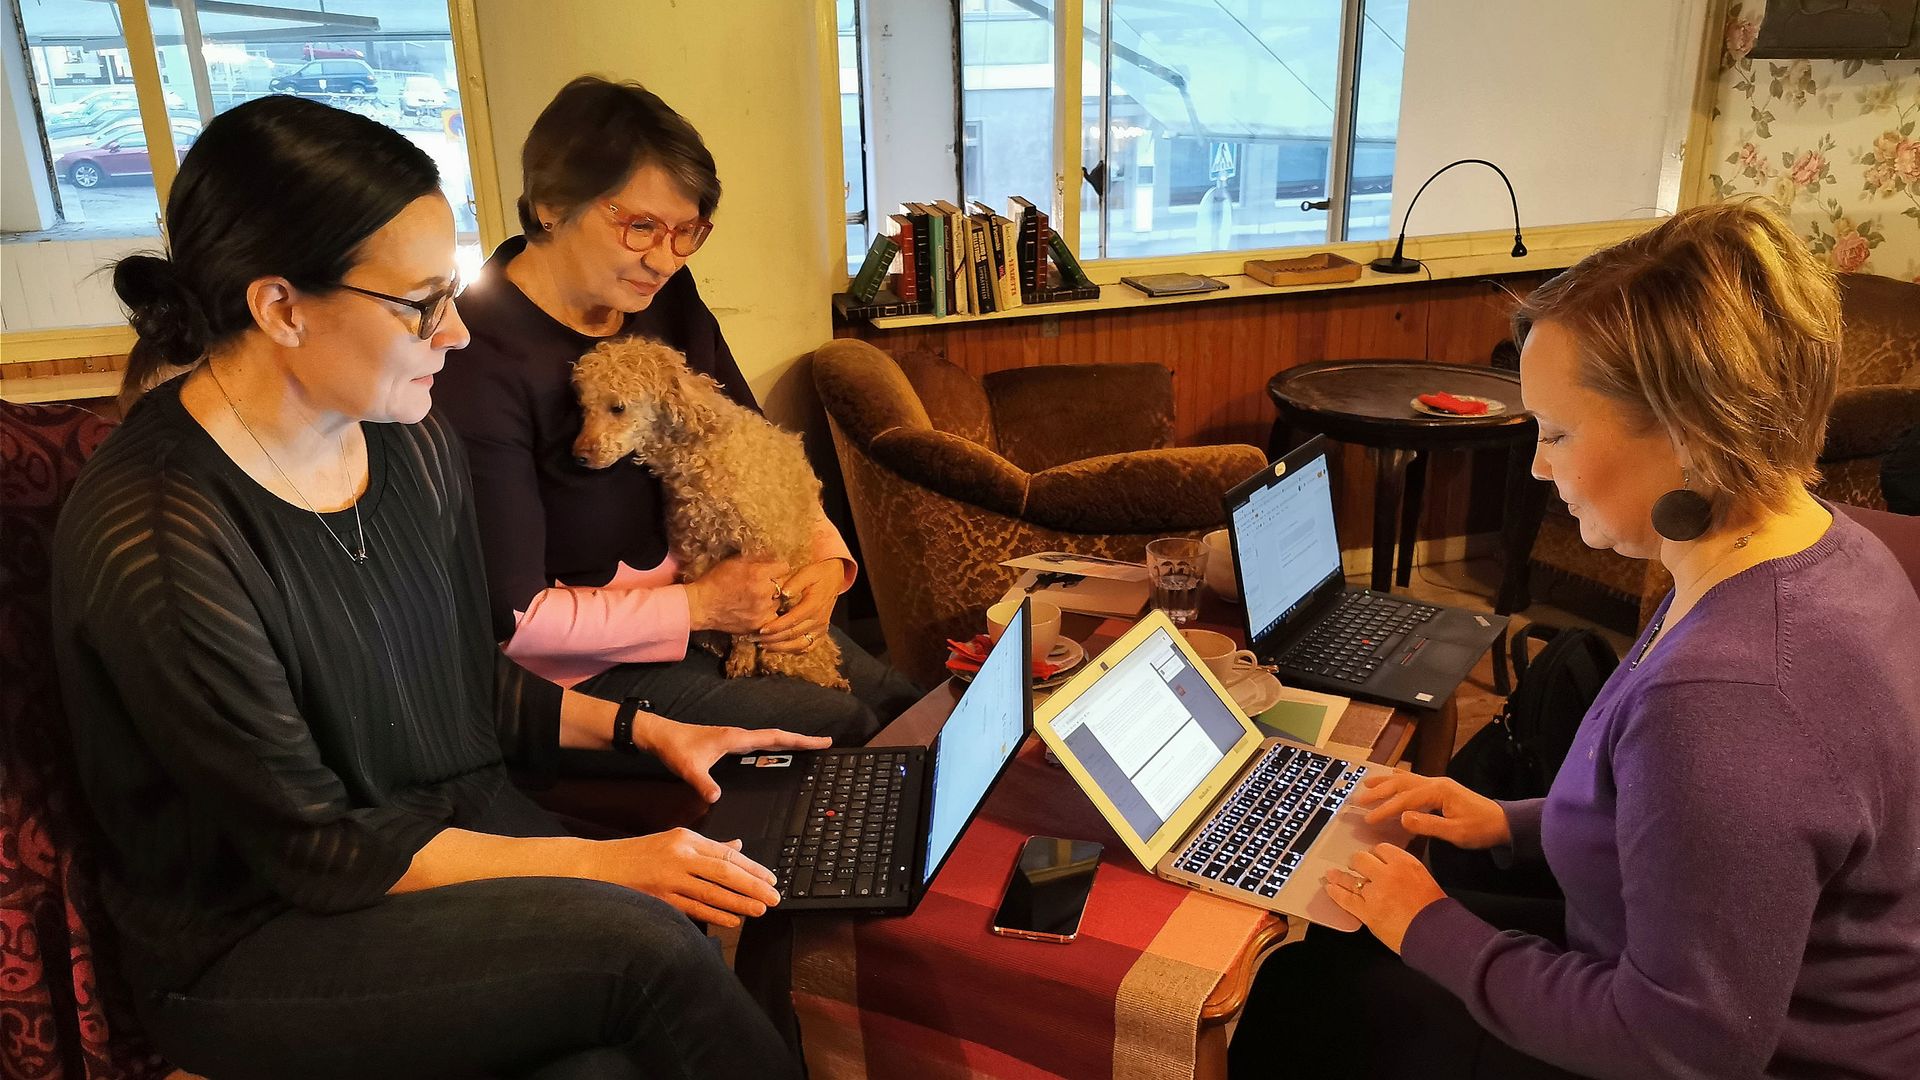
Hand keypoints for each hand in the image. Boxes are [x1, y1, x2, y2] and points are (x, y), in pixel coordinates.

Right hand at [602, 829, 782, 927]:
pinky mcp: (659, 898)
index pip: (727, 854)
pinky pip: (693, 908)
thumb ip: (708, 846)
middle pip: (725, 872)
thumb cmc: (639, 854)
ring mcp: (669, 878)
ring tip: (759, 910)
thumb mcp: (674, 841)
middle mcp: (680, 856)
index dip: (752, 868)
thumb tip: (737, 846)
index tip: (771, 879)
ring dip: (738, 903)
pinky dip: (714, 915)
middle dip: (753, 886)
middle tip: (773, 898)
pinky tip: (732, 920)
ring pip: (712, 892)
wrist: (600, 866)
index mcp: (686, 839)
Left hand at [637, 713, 831, 802]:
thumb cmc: (675, 747)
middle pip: (778, 737)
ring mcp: (734, 740)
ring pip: (768, 741)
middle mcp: (739, 737)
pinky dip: (772, 749)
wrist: (659, 736)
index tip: (822, 742)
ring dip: (788, 743)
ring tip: (807, 750)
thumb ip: (703, 783)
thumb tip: (718, 798)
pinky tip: (773, 758)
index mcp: (736, 739)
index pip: (775, 738)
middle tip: (824, 745)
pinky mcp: (727, 745)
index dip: (800, 740)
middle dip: (801, 741)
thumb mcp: (689, 768)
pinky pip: (757, 747)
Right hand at [686, 555, 790, 633]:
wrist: (701, 606)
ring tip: (758, 599)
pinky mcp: (759, 624)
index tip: (773, 570)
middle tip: (764, 585)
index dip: (778, 568)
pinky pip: (773, 617)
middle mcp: (764, 592)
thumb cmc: (715, 581)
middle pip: (783, 585)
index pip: (784, 567)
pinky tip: (757, 610)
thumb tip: (774, 555)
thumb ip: (757, 558)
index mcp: (758, 573)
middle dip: (775, 584)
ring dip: (772, 600)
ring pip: (779, 602)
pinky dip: (768, 614)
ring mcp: (763, 610)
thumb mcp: (734, 562)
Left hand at [754, 560, 845, 653]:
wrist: (834, 578)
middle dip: (773, 639)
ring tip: (764, 646)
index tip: (761, 629)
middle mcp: (818, 620)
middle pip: (793, 635)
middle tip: (755, 639)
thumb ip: (795, 583)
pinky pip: (808, 647)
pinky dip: (794, 650)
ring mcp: (821, 628)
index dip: (776, 626)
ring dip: (781, 648)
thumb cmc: (817, 574)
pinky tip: (780, 649)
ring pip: (800, 644)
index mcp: (814, 605)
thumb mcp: (807, 573)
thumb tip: (783, 593)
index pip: (792, 620)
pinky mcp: (821, 632)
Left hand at [1323, 843, 1445, 953]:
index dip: (1376, 854)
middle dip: (1358, 862)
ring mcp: (1374, 893)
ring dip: (1339, 875)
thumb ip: (1405, 870)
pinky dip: (1336, 893)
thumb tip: (1392, 869)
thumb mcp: (1424, 878)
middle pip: (1362, 859)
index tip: (1374, 858)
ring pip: (1350, 878)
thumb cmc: (1435, 909)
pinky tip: (1329, 888)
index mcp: (1404, 863)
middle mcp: (1386, 874)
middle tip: (1356, 865)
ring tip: (1331, 873)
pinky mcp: (1366, 911)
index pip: (1382, 849)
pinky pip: (1346, 899)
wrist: (1435, 933)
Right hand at [1352, 771, 1511, 849]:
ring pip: (1406, 779)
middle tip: (1359, 800)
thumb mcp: (1456, 832)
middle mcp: (1436, 782)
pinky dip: (1398, 779)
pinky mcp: (1441, 788)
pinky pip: (1413, 780)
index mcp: (1438, 791)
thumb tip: (1402, 817)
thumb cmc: (1481, 829)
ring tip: (1366, 784)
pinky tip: (1391, 778)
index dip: (1385, 809)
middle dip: (1379, 791)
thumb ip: (1428, 825)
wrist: (1503, 823)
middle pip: (1401, 783)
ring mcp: (1438, 783)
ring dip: (1385, 782)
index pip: (1404, 799)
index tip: (1368, 819)